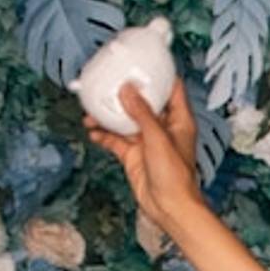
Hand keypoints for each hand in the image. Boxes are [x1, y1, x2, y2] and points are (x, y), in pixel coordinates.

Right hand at [83, 80, 200, 233]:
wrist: (169, 207)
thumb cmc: (175, 177)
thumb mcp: (158, 139)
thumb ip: (142, 113)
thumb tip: (128, 90)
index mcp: (178, 120)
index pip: (171, 89)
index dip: (159, 75)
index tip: (142, 62)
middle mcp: (163, 128)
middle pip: (143, 102)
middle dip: (124, 93)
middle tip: (107, 82)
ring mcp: (147, 141)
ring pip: (124, 121)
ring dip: (108, 115)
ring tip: (91, 110)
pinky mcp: (133, 155)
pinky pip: (115, 140)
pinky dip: (103, 135)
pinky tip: (92, 131)